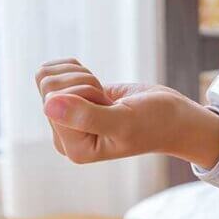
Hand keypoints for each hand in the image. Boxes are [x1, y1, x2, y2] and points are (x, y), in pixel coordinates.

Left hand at [35, 59, 218, 165]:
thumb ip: (86, 116)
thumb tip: (47, 104)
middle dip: (84, 83)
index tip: (112, 108)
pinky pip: (57, 70)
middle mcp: (64, 135)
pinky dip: (81, 70)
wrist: (172, 117)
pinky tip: (100, 89)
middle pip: (48, 84)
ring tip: (107, 100)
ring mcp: (65, 117)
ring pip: (49, 74)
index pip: (51, 100)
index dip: (85, 93)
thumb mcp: (124, 121)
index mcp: (73, 149)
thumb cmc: (154, 123)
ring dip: (84, 77)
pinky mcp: (70, 100)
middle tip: (110, 103)